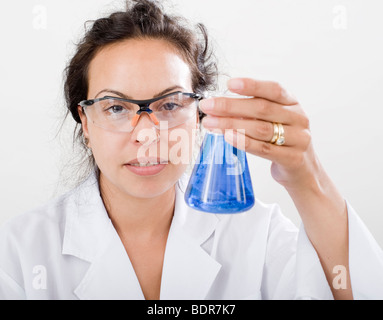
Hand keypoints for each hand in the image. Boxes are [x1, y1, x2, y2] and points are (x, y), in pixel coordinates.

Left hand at [199, 78, 318, 190]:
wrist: (302, 170)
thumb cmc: (281, 140)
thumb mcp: (273, 120)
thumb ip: (253, 112)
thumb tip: (219, 105)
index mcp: (292, 103)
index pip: (273, 89)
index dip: (252, 85)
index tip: (229, 84)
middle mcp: (298, 118)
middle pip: (262, 108)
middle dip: (231, 106)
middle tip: (208, 106)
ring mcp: (298, 138)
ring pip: (261, 128)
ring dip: (232, 124)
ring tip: (211, 122)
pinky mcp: (293, 158)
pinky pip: (264, 149)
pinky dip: (244, 142)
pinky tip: (228, 136)